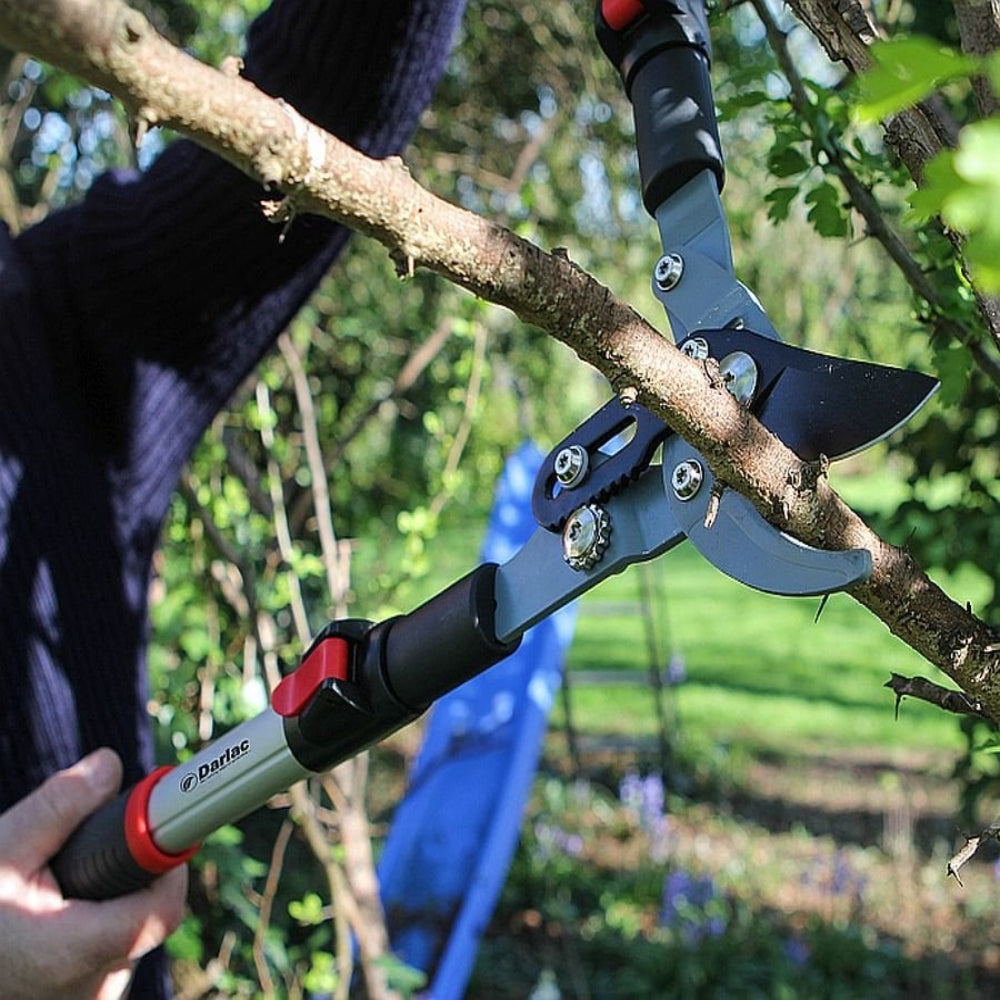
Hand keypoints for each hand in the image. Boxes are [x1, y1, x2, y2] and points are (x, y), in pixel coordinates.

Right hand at [0, 749, 187, 999]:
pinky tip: (59, 916)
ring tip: (59, 893)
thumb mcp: (2, 852)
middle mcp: (92, 986)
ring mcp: (90, 998)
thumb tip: (109, 765)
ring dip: (111, 902)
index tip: (160, 828)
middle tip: (91, 854)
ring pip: (130, 935)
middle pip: (148, 914)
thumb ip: (58, 808)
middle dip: (131, 874)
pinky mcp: (85, 999)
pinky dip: (96, 926)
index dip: (168, 865)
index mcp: (72, 952)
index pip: (162, 911)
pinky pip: (113, 956)